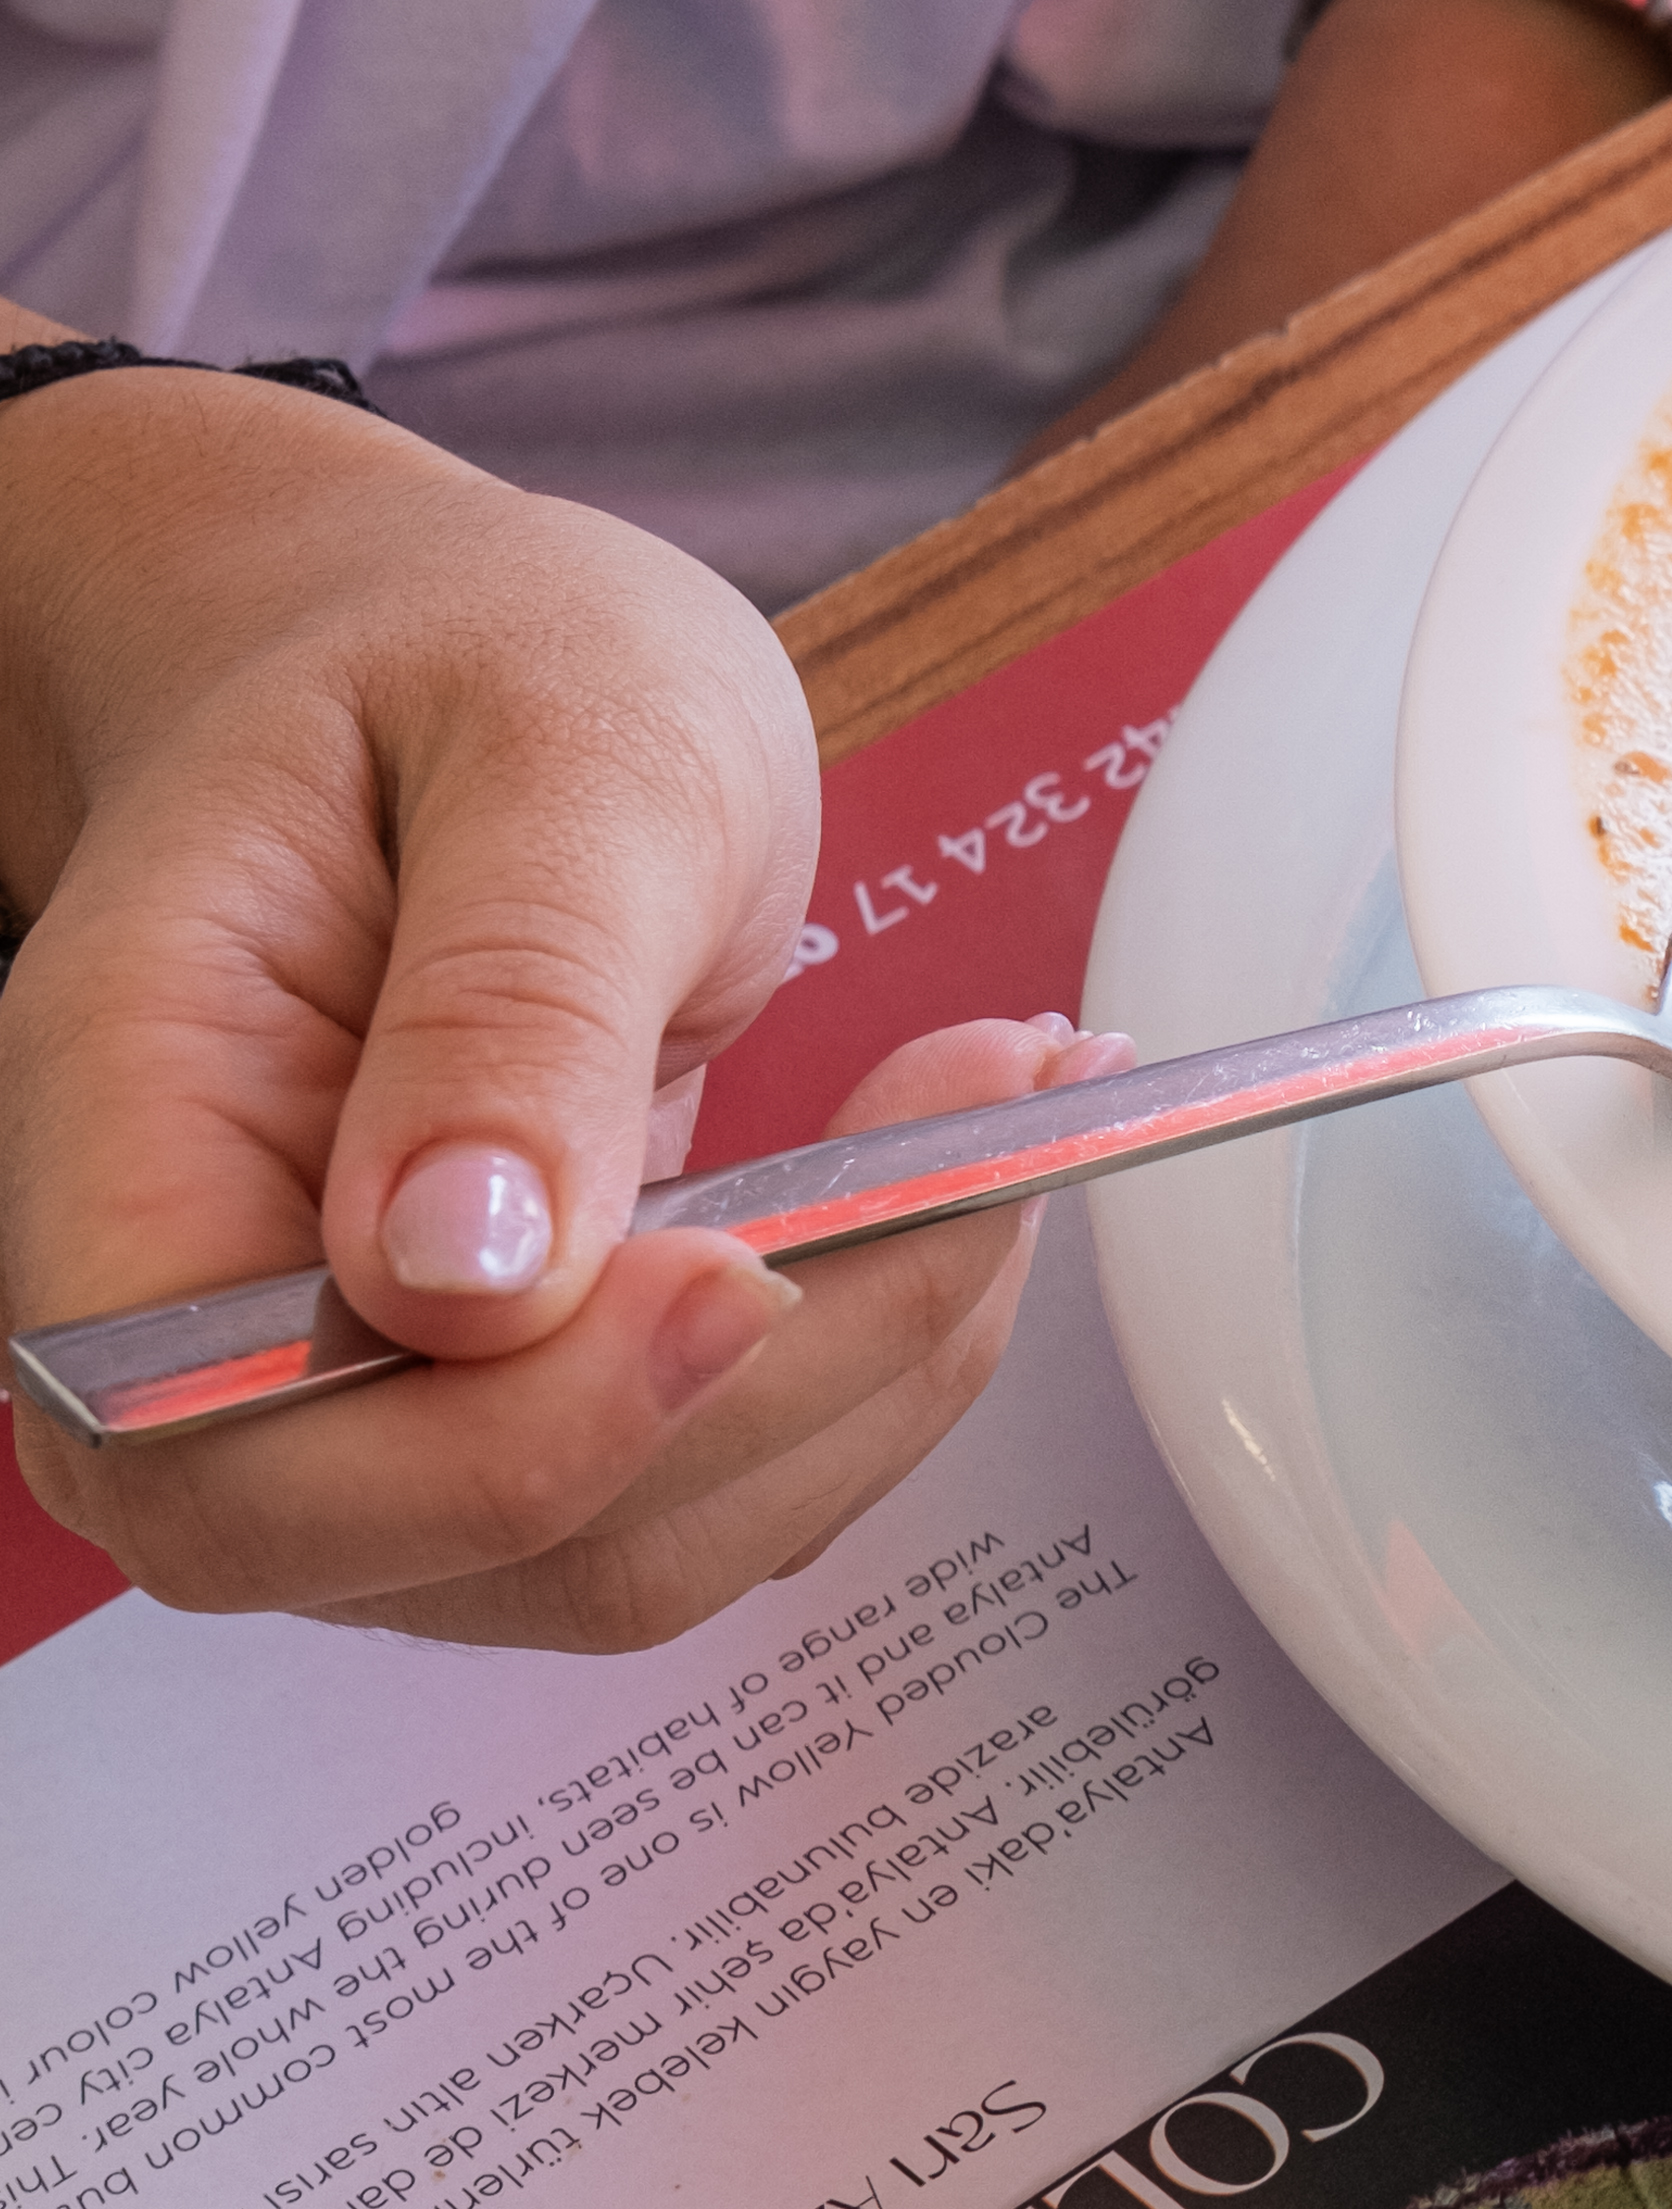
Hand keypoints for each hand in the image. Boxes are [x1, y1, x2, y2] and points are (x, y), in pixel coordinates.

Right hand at [0, 362, 1085, 1645]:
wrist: (448, 664)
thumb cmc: (461, 663)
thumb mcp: (549, 746)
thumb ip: (510, 1000)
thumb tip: (462, 1275)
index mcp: (126, 1128)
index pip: (233, 1455)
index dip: (501, 1442)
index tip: (745, 1272)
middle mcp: (206, 1321)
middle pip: (462, 1541)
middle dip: (769, 1391)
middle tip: (986, 1143)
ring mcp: (359, 1390)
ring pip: (625, 1545)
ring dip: (868, 1372)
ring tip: (1006, 1114)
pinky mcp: (518, 1395)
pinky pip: (711, 1478)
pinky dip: (878, 1357)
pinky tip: (961, 1178)